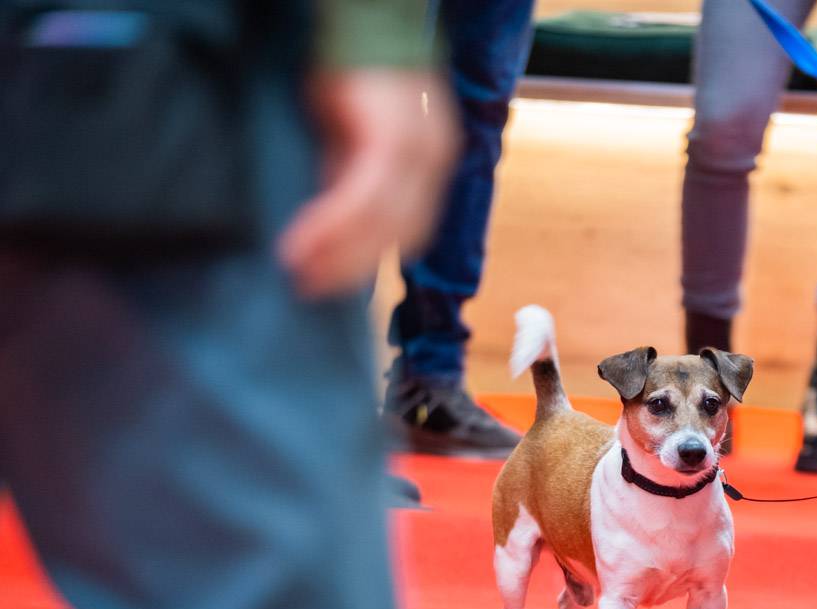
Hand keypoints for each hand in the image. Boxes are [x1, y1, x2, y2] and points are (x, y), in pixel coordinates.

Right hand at [279, 69, 458, 298]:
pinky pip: (361, 198)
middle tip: (308, 288)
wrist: (360, 9)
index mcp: (431, 158)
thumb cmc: (350, 64)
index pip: (409, 229)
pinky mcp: (391, 137)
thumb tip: (334, 222)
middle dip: (352, 268)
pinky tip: (300, 243)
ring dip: (337, 255)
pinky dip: (330, 226)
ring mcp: (418, 148)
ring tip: (298, 272)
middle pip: (399, 234)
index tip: (331, 283)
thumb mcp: (351, 130)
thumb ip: (350, 173)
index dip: (370, 261)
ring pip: (382, 224)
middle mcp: (434, 156)